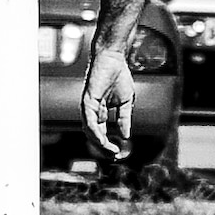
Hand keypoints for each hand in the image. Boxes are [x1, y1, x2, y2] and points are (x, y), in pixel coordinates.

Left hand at [81, 41, 135, 162]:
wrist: (114, 59)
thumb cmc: (118, 77)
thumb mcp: (126, 102)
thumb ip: (125, 119)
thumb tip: (126, 136)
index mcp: (99, 113)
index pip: (101, 134)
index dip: (108, 145)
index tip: (118, 153)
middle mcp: (91, 112)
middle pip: (94, 136)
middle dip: (103, 148)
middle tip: (114, 155)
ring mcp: (88, 107)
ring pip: (89, 131)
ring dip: (99, 143)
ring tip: (110, 150)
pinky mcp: (87, 101)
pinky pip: (89, 120)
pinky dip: (95, 131)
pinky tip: (102, 138)